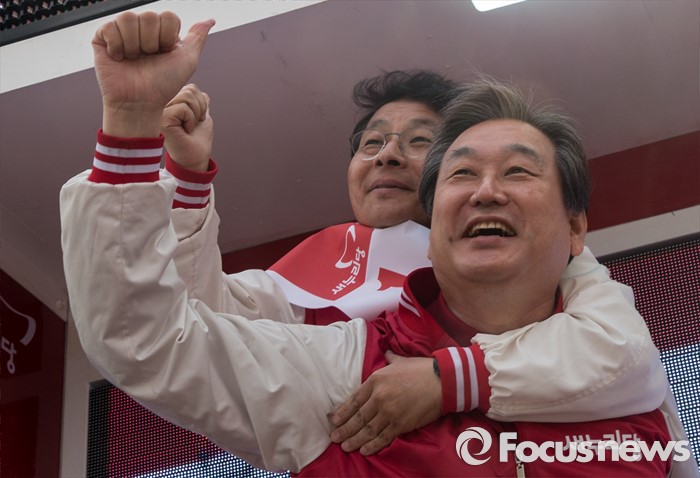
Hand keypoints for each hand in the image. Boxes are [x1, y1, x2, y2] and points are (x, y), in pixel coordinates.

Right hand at [92, 11, 214, 136]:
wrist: (140, 102)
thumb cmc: (163, 85)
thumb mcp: (187, 61)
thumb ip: (197, 38)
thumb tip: (211, 20)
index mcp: (161, 31)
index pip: (168, 16)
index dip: (168, 37)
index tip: (165, 54)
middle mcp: (142, 29)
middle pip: (149, 16)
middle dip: (152, 42)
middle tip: (148, 59)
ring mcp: (122, 32)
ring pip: (129, 18)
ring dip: (135, 44)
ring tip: (133, 59)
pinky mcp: (102, 38)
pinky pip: (110, 27)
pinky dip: (117, 45)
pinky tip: (120, 58)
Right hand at [162, 84, 212, 170]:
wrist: (195, 159)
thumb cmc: (197, 142)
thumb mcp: (201, 119)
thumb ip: (201, 105)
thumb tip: (205, 95)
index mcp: (169, 102)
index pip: (191, 88)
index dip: (201, 104)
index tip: (195, 120)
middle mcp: (161, 104)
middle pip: (190, 90)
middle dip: (199, 109)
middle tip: (192, 125)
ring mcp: (159, 110)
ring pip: (187, 97)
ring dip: (195, 116)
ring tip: (187, 128)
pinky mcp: (161, 118)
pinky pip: (183, 108)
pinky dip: (190, 120)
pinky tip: (184, 131)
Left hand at [330, 351, 440, 454]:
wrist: (442, 380)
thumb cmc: (422, 369)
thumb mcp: (401, 361)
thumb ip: (390, 360)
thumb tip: (386, 354)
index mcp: (376, 380)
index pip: (354, 399)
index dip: (343, 411)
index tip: (334, 420)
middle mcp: (379, 397)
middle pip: (358, 417)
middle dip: (345, 429)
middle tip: (334, 438)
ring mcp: (389, 412)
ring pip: (367, 430)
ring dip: (354, 440)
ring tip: (344, 446)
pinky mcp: (401, 424)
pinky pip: (383, 437)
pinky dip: (372, 446)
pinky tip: (364, 450)